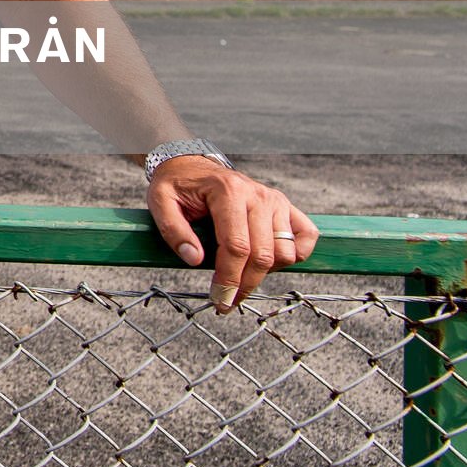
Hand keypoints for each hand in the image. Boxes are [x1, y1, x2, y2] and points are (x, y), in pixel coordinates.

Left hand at [148, 156, 318, 312]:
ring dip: (266, 272)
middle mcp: (257, 195)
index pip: (236, 247)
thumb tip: (195, 260)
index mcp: (227, 192)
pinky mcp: (285, 206)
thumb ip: (174, 231)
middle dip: (245, 285)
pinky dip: (295, 254)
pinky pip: (306, 236)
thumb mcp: (160, 202)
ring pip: (285, 252)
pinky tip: (271, 262)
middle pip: (262, 255)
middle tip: (227, 301)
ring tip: (241, 275)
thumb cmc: (176, 186)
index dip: (229, 279)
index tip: (219, 300)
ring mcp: (275, 200)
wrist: (192, 165)